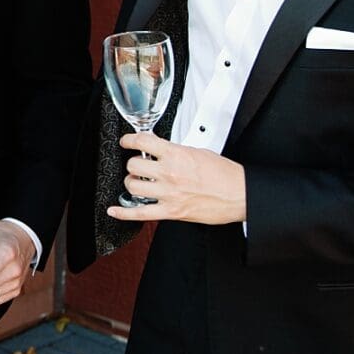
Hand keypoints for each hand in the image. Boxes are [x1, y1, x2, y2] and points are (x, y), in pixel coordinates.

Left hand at [110, 134, 246, 225]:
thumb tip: (163, 151)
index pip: (143, 142)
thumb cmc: (225, 174)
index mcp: (177, 155)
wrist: (240, 194)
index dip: (129, 140)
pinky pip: (139, 214)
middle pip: (133, 166)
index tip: (127, 141)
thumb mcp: (200, 152)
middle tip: (139, 165)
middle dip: (133, 164)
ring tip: (137, 182)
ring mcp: (168, 194)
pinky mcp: (170, 212)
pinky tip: (113, 210)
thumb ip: (177, 152)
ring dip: (131, 183)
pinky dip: (123, 213)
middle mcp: (169, 173)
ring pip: (132, 186)